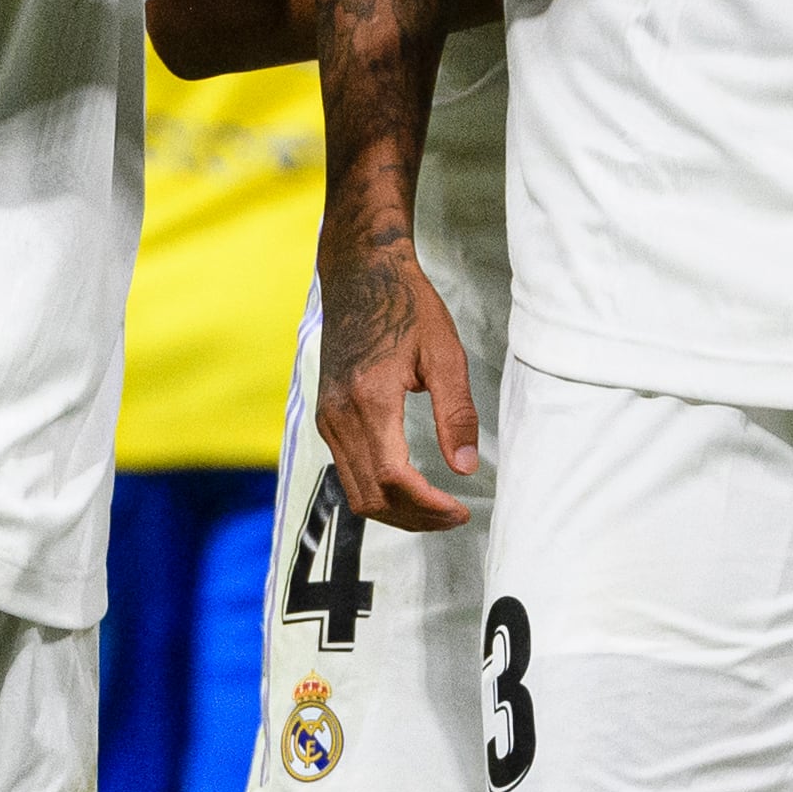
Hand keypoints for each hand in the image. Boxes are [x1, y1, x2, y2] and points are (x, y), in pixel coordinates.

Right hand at [313, 227, 479, 530]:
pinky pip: (348, 471)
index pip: (393, 478)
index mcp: (370, 400)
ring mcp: (327, 418)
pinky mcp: (326, 416)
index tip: (461, 511)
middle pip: (371, 496)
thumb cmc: (407, 306)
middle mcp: (339, 416)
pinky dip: (378, 491)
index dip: (428, 506)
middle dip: (415, 518)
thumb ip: (456, 413)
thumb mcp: (444, 353)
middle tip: (454, 517)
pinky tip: (409, 487)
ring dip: (396, 511)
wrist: (360, 273)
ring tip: (436, 510)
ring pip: (355, 491)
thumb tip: (466, 468)